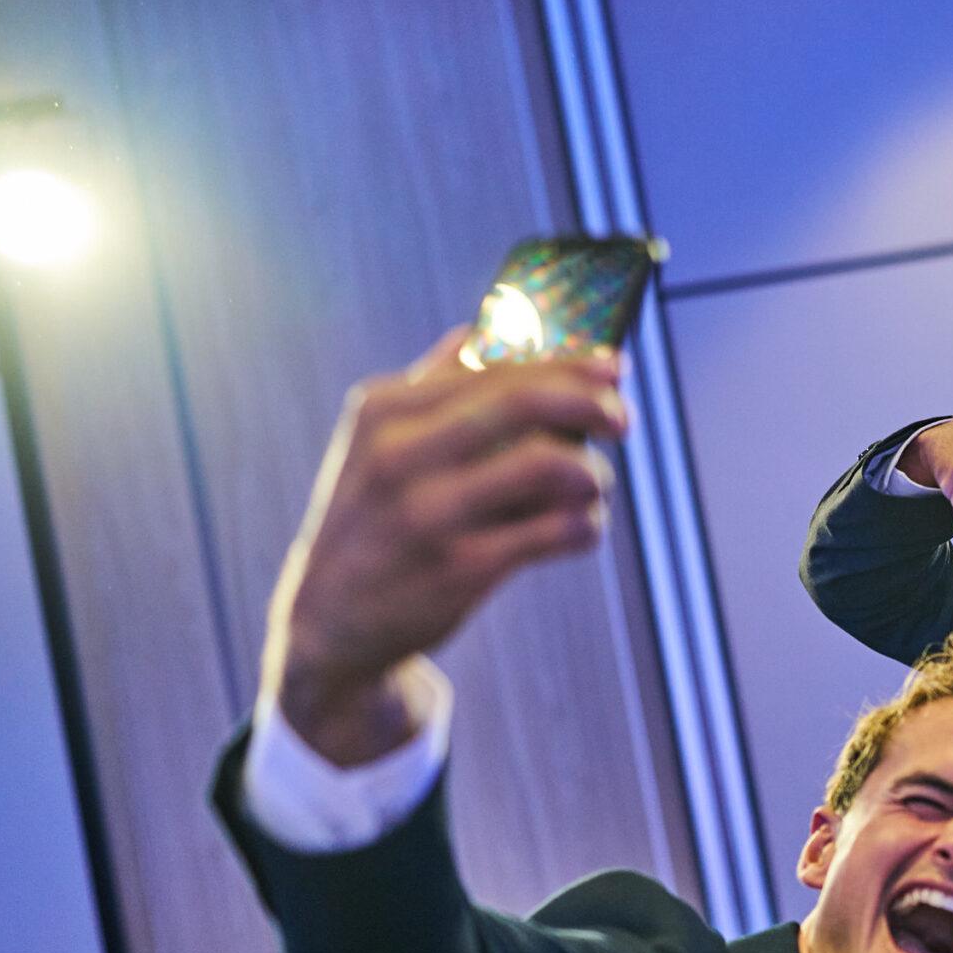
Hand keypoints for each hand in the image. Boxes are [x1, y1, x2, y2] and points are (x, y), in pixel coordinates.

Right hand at [261, 329, 628, 764]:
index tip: (615, 368)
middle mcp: (400, 455)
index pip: (494, 365)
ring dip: (593, 473)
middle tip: (624, 420)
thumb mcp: (374, 445)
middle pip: (525, 402)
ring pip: (549, 465)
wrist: (329, 623)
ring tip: (594, 486)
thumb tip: (485, 328)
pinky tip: (584, 527)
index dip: (568, 363)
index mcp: (383, 410)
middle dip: (592, 404)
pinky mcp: (461, 570)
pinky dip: (587, 524)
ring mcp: (430, 513)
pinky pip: (556, 531)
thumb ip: (430, 387)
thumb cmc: (371, 522)